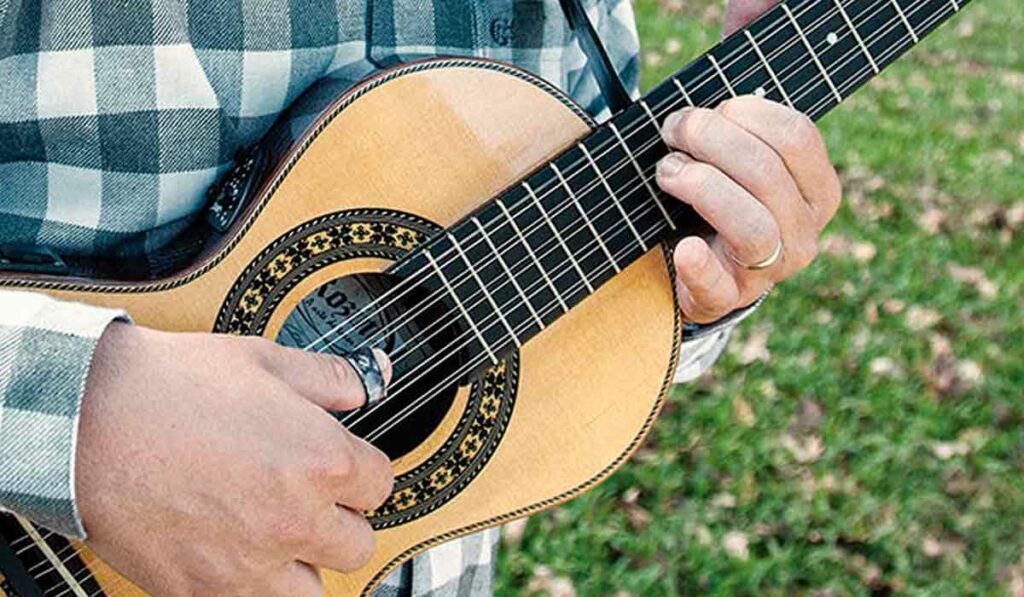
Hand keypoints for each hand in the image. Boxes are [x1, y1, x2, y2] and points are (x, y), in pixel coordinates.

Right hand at [77, 323, 393, 594]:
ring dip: (305, 564)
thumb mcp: (264, 360)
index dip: (363, 470)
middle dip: (341, 520)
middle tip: (314, 499)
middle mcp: (294, 520)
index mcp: (321, 462)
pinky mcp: (201, 589)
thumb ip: (330, 378)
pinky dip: (250, 584)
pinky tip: (234, 552)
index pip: (381, 485)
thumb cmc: (169, 387)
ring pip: (313, 591)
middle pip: (358, 545)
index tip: (347, 466)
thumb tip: (363, 385)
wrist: (86, 420)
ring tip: (280, 535)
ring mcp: (248, 563)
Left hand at [652, 2, 841, 323]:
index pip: (799, 138)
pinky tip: (682, 245)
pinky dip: (699, 263)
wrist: (696, 259)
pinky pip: (722, 284)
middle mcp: (805, 230)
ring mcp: (771, 269)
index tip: (709, 108)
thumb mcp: (736, 127)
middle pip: (769, 174)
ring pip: (753, 225)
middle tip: (674, 131)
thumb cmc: (720, 183)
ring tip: (667, 171)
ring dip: (701, 187)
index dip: (748, 115)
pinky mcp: (728, 297)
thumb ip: (747, 61)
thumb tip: (751, 1)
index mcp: (817, 186)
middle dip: (712, 142)